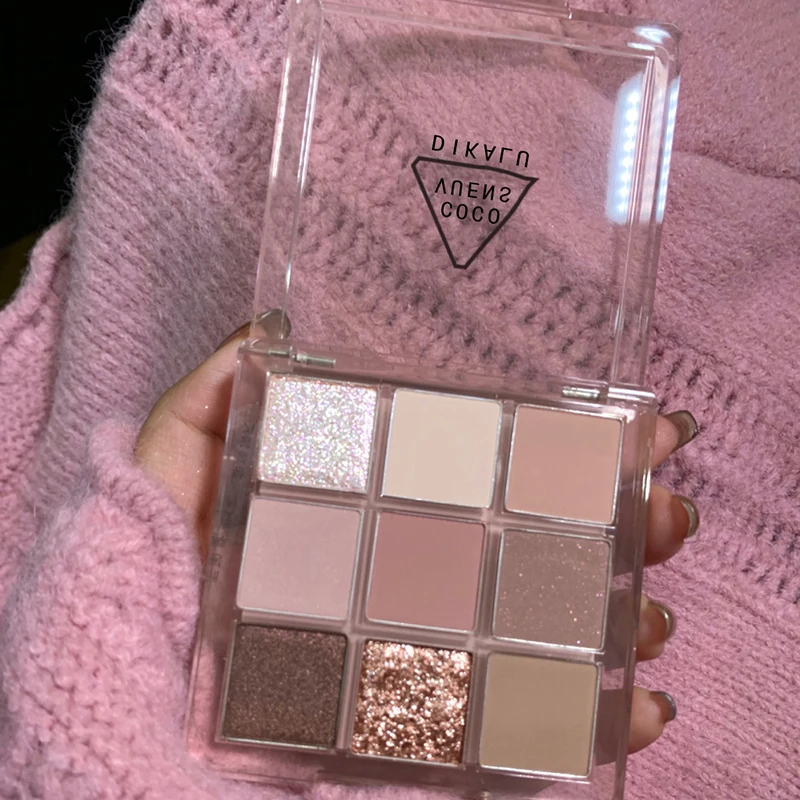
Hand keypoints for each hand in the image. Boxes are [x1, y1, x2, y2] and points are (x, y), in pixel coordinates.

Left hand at [135, 311, 698, 754]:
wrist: (148, 689)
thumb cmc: (156, 565)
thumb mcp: (174, 462)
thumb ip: (212, 396)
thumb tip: (268, 334)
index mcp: (391, 506)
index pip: (497, 464)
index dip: (569, 441)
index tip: (636, 422)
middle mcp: (427, 570)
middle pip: (547, 538)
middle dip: (626, 517)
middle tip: (666, 505)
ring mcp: (441, 645)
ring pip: (559, 623)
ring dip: (631, 607)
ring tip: (658, 595)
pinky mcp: (442, 717)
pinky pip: (538, 722)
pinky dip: (602, 719)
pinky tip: (641, 702)